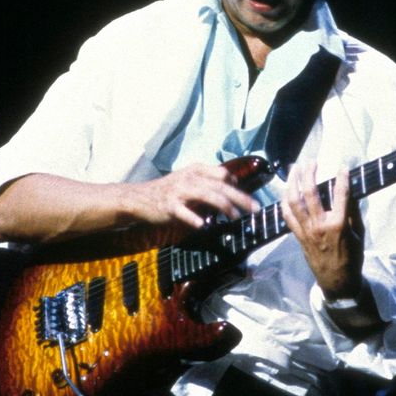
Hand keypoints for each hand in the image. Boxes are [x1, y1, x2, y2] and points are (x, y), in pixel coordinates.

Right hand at [130, 163, 259, 229]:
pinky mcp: (169, 206)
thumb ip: (208, 185)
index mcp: (195, 170)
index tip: (249, 199)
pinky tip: (204, 225)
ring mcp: (179, 191)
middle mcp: (189, 178)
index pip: (223, 175)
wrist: (139, 198)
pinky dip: (195, 218)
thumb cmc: (167, 192)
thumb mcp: (188, 182)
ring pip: (207, 195)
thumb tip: (231, 194)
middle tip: (255, 209)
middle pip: (220, 186)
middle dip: (240, 198)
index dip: (237, 186)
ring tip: (236, 217)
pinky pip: (185, 212)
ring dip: (224, 206)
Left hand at [281, 164, 363, 298]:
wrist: (337, 280)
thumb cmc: (352, 258)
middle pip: (310, 193)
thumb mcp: (359, 235)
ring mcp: (306, 230)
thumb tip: (350, 193)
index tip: (342, 167)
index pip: (340, 195)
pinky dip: (285, 201)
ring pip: (294, 201)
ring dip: (292, 182)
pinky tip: (286, 190)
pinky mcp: (297, 235)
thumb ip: (353, 213)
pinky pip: (287, 215)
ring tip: (295, 169)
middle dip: (309, 174)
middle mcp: (320, 225)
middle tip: (311, 162)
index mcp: (339, 225)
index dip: (342, 179)